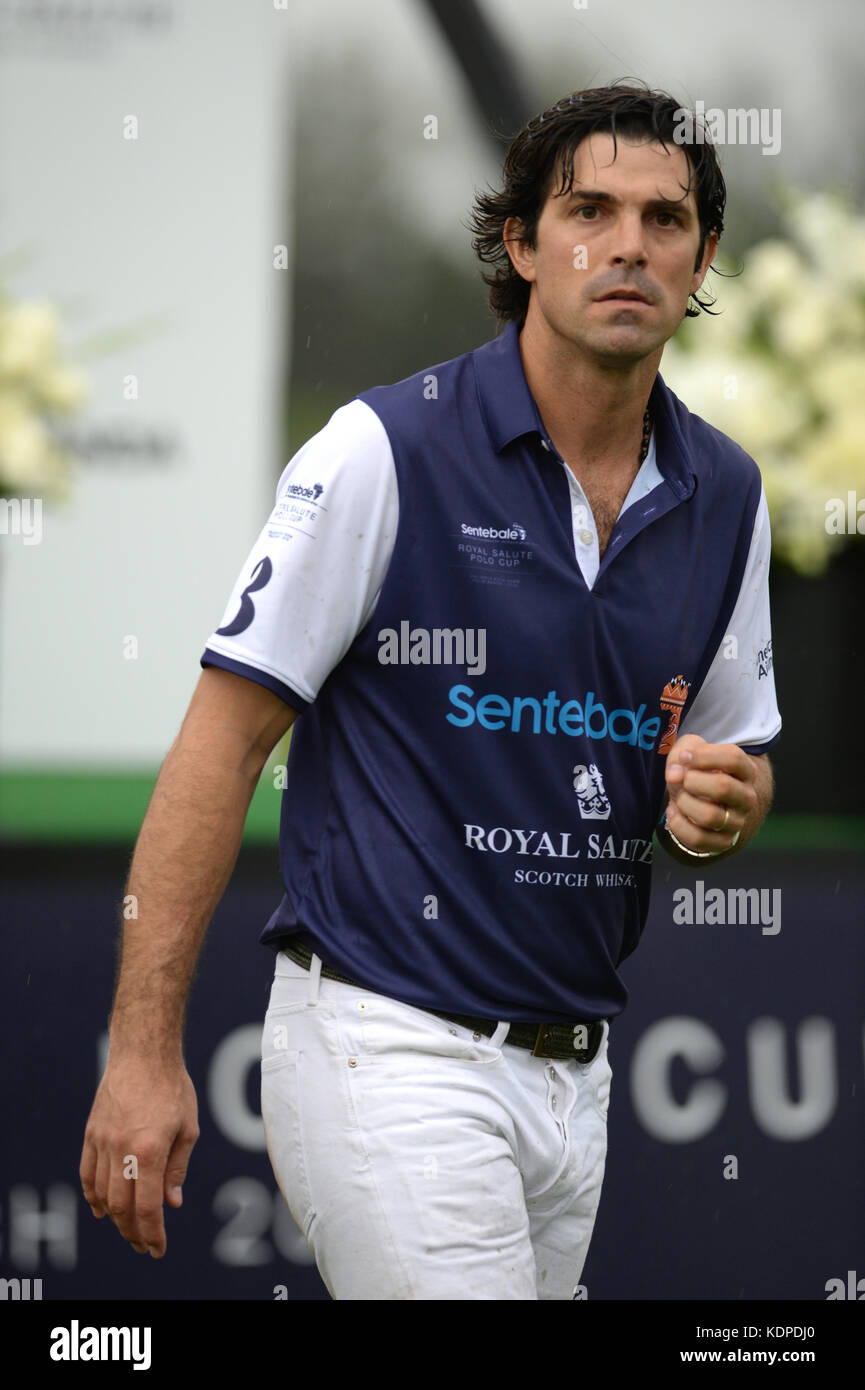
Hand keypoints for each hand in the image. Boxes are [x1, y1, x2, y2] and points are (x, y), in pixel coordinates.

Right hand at [79, 1056, 198, 1257]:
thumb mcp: (188, 1129)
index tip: (157, 1248)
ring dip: (114, 1218)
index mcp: (150, 1150)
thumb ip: (177, 1169)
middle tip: (144, 1245)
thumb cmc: (172, 1088)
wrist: (143, 1054)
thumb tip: (172, 1204)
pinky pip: (87, 1173)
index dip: (152, 1233)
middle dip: (133, 1232)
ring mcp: (102, 1142)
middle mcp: (122, 1150)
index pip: (147, 1207)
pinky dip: (92, 1195)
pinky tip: (101, 1208)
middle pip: (121, 1206)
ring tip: (127, 1230)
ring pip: (102, 1194)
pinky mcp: (91, 1133)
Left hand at [664, 734, 757, 854]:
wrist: (705, 800)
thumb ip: (682, 753)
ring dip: (685, 803)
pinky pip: (698, 838)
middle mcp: (747, 798)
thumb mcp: (691, 752)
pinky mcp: (723, 841)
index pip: (734, 758)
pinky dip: (678, 824)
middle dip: (693, 781)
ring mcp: (737, 822)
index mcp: (746, 771)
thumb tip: (675, 774)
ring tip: (679, 797)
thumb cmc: (698, 771)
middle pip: (723, 787)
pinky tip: (674, 811)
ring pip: (710, 816)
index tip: (685, 757)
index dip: (704, 756)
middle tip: (684, 780)